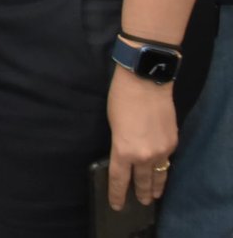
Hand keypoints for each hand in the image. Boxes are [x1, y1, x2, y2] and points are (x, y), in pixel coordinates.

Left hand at [107, 66, 176, 208]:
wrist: (146, 82)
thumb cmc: (121, 99)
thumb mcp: (113, 125)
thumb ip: (120, 144)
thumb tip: (126, 154)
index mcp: (124, 151)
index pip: (120, 180)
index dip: (117, 194)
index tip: (116, 205)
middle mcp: (145, 155)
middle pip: (142, 181)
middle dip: (142, 194)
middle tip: (142, 203)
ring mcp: (162, 150)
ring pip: (159, 174)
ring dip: (157, 186)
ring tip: (155, 195)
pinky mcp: (173, 142)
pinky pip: (167, 160)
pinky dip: (164, 168)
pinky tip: (162, 170)